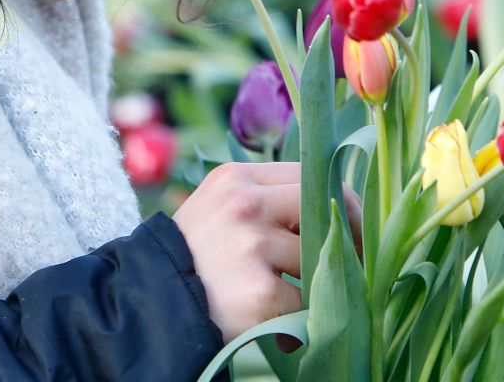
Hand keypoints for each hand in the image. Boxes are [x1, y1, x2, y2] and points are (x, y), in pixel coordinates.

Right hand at [171, 162, 362, 343]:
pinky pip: (305, 299)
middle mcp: (244, 204)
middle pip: (324, 207)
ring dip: (315, 282)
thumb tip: (336, 213)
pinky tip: (281, 329)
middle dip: (346, 235)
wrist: (151, 305)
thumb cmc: (194, 259)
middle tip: (351, 261)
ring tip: (293, 298)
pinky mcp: (259, 290)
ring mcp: (251, 245)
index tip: (347, 226)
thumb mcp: (219, 209)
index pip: (309, 174)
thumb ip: (265, 200)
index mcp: (236, 179)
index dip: (337, 201)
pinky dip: (299, 316)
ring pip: (317, 257)